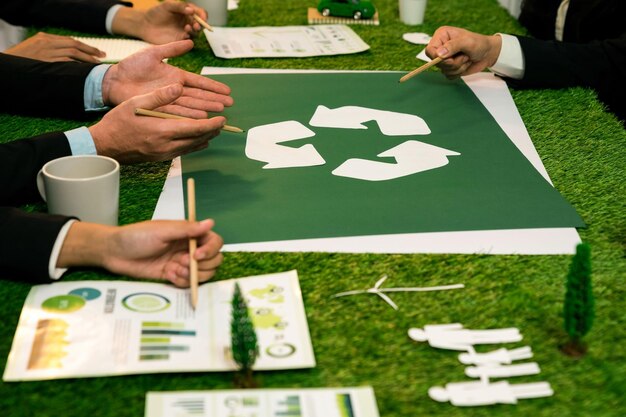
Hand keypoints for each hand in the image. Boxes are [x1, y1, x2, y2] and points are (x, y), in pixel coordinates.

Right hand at [4, 32, 104, 62]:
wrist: (7, 67)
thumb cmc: (21, 61)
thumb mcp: (34, 50)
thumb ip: (49, 50)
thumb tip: (68, 58)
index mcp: (44, 37)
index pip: (69, 41)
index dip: (85, 46)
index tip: (96, 52)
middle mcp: (46, 42)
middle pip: (74, 45)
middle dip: (90, 51)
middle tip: (102, 56)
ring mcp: (46, 52)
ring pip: (73, 53)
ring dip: (87, 59)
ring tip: (97, 64)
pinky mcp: (47, 62)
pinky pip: (66, 62)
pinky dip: (78, 65)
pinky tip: (85, 70)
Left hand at [58, 219, 223, 286]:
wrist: (114, 253)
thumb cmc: (136, 236)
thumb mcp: (162, 230)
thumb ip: (187, 229)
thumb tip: (210, 222)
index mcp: (189, 234)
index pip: (214, 241)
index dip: (210, 250)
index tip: (196, 255)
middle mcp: (189, 248)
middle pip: (213, 260)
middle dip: (202, 265)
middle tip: (182, 262)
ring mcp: (182, 263)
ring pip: (203, 274)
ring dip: (192, 275)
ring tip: (175, 270)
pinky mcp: (173, 275)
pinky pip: (188, 283)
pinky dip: (181, 281)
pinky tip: (167, 275)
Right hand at [89, 83, 225, 162]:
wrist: (104, 146)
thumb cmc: (118, 123)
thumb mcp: (135, 103)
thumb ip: (159, 96)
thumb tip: (179, 86)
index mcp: (163, 131)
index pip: (196, 129)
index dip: (213, 124)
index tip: (222, 119)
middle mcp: (167, 145)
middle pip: (199, 139)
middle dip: (213, 131)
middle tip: (223, 123)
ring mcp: (165, 154)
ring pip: (193, 147)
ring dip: (205, 138)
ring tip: (214, 130)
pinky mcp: (161, 158)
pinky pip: (184, 152)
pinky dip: (194, 145)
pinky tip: (199, 140)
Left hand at [102, 40, 232, 117]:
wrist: (114, 81)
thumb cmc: (131, 66)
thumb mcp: (153, 53)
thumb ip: (172, 48)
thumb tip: (190, 42)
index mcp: (176, 76)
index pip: (199, 82)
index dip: (213, 86)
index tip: (227, 90)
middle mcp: (175, 90)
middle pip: (199, 96)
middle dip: (214, 99)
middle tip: (229, 104)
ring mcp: (169, 100)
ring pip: (191, 105)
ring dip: (206, 108)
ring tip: (219, 111)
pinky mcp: (161, 109)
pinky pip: (178, 113)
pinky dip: (190, 116)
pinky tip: (201, 118)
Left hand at [112, 1, 207, 43]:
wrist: (145, 24)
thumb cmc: (156, 13)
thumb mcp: (167, 5)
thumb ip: (180, 6)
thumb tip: (192, 10)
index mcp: (187, 12)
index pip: (200, 13)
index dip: (203, 16)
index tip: (202, 17)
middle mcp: (188, 22)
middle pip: (200, 24)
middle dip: (201, 25)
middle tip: (196, 25)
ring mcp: (184, 32)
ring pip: (196, 33)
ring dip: (194, 31)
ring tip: (187, 27)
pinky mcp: (180, 41)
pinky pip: (188, 41)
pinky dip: (189, 38)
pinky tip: (184, 34)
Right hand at [425, 26, 501, 78]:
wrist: (488, 53)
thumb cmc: (479, 43)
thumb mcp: (467, 42)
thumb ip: (452, 46)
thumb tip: (439, 54)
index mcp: (441, 36)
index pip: (429, 50)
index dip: (436, 57)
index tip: (449, 58)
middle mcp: (441, 47)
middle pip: (436, 62)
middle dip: (452, 62)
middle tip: (464, 55)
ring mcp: (445, 58)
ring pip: (443, 70)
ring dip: (458, 67)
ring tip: (466, 58)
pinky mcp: (449, 67)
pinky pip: (448, 75)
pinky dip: (458, 72)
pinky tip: (465, 64)